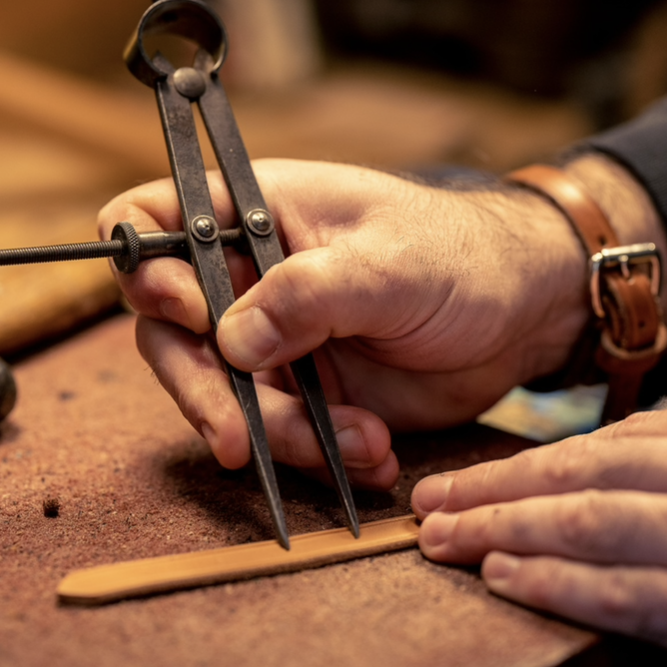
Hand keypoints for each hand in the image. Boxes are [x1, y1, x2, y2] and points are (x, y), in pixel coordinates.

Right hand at [98, 158, 589, 487]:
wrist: (520, 314)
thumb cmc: (460, 255)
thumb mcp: (388, 263)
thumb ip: (308, 294)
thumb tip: (232, 341)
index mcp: (252, 211)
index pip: (152, 220)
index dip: (146, 269)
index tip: (189, 313)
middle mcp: (246, 274)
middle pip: (170, 332)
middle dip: (203, 391)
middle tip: (240, 439)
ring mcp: (271, 337)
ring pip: (224, 396)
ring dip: (280, 434)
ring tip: (361, 442)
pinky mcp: (303, 390)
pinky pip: (278, 433)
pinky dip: (318, 455)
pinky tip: (373, 455)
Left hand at [412, 395, 666, 666]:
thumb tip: (633, 444)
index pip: (602, 443)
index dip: (528, 461)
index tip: (477, 472)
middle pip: (574, 480)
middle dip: (491, 491)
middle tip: (428, 501)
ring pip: (582, 532)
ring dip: (500, 535)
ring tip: (442, 540)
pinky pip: (620, 598)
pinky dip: (554, 586)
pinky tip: (506, 580)